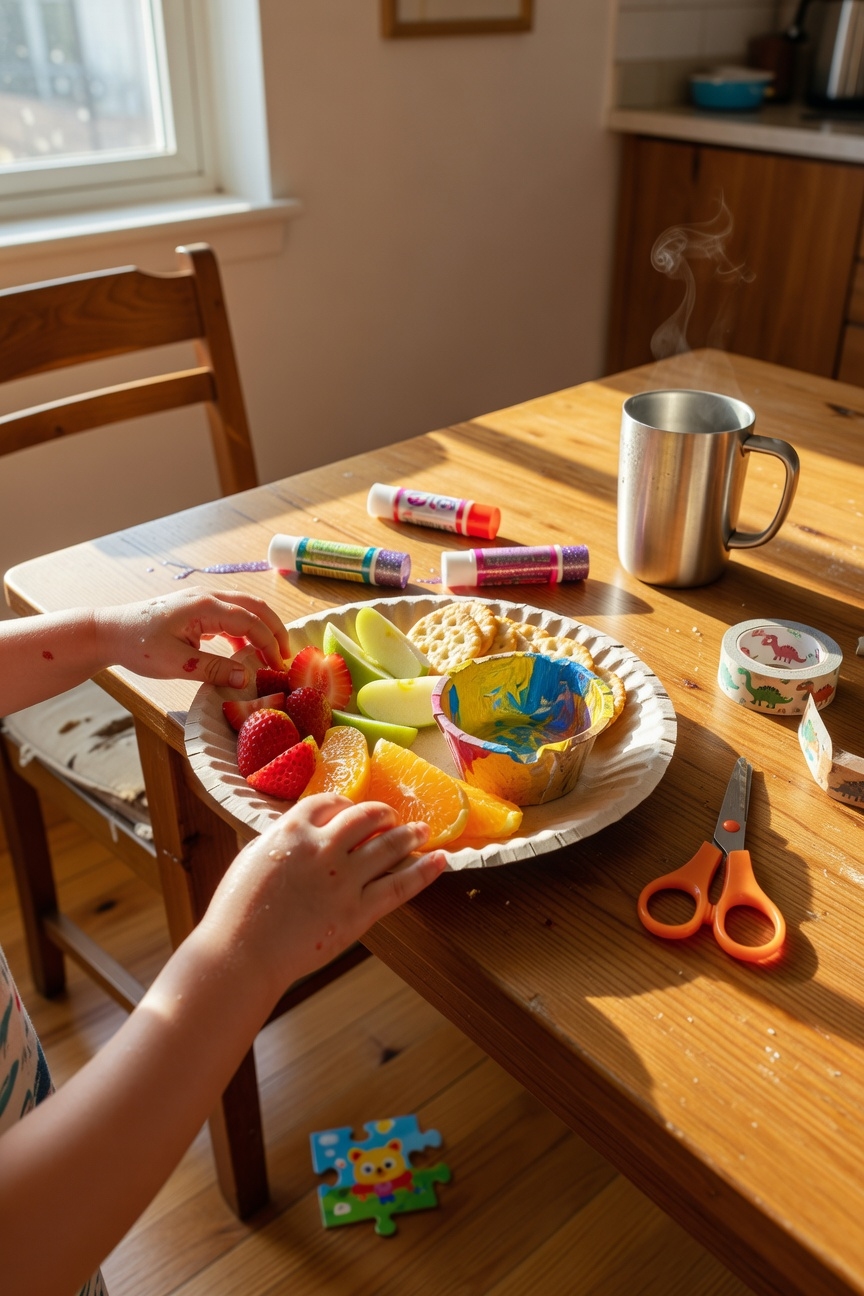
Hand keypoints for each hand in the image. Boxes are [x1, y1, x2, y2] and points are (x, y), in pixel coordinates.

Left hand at [95, 587, 290, 689]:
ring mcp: (202, 601)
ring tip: (271, 654)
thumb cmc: (137, 645)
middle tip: (287, 655)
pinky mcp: (196, 609)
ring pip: (244, 608)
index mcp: (205, 606)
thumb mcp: (177, 663)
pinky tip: (243, 654)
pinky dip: (243, 632)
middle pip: (254, 606)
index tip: (279, 666)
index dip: (268, 643)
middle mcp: (207, 597)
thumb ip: (214, 669)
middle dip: (274, 629)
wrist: (109, 632)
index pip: (250, 621)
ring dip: (261, 629)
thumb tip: (247, 678)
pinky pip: (229, 616)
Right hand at [203, 794, 447, 997]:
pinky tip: (440, 859)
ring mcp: (344, 880)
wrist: (241, 953)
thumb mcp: (253, 857)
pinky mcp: (358, 912)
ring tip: (423, 830)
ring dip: (409, 834)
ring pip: (389, 846)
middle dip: (384, 815)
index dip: (346, 805)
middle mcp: (324, 847)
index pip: (331, 802)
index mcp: (293, 830)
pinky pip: (399, 885)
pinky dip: (423, 870)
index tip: (353, 811)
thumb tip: (301, 834)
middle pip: (366, 817)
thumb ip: (282, 841)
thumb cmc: (236, 911)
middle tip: (394, 817)